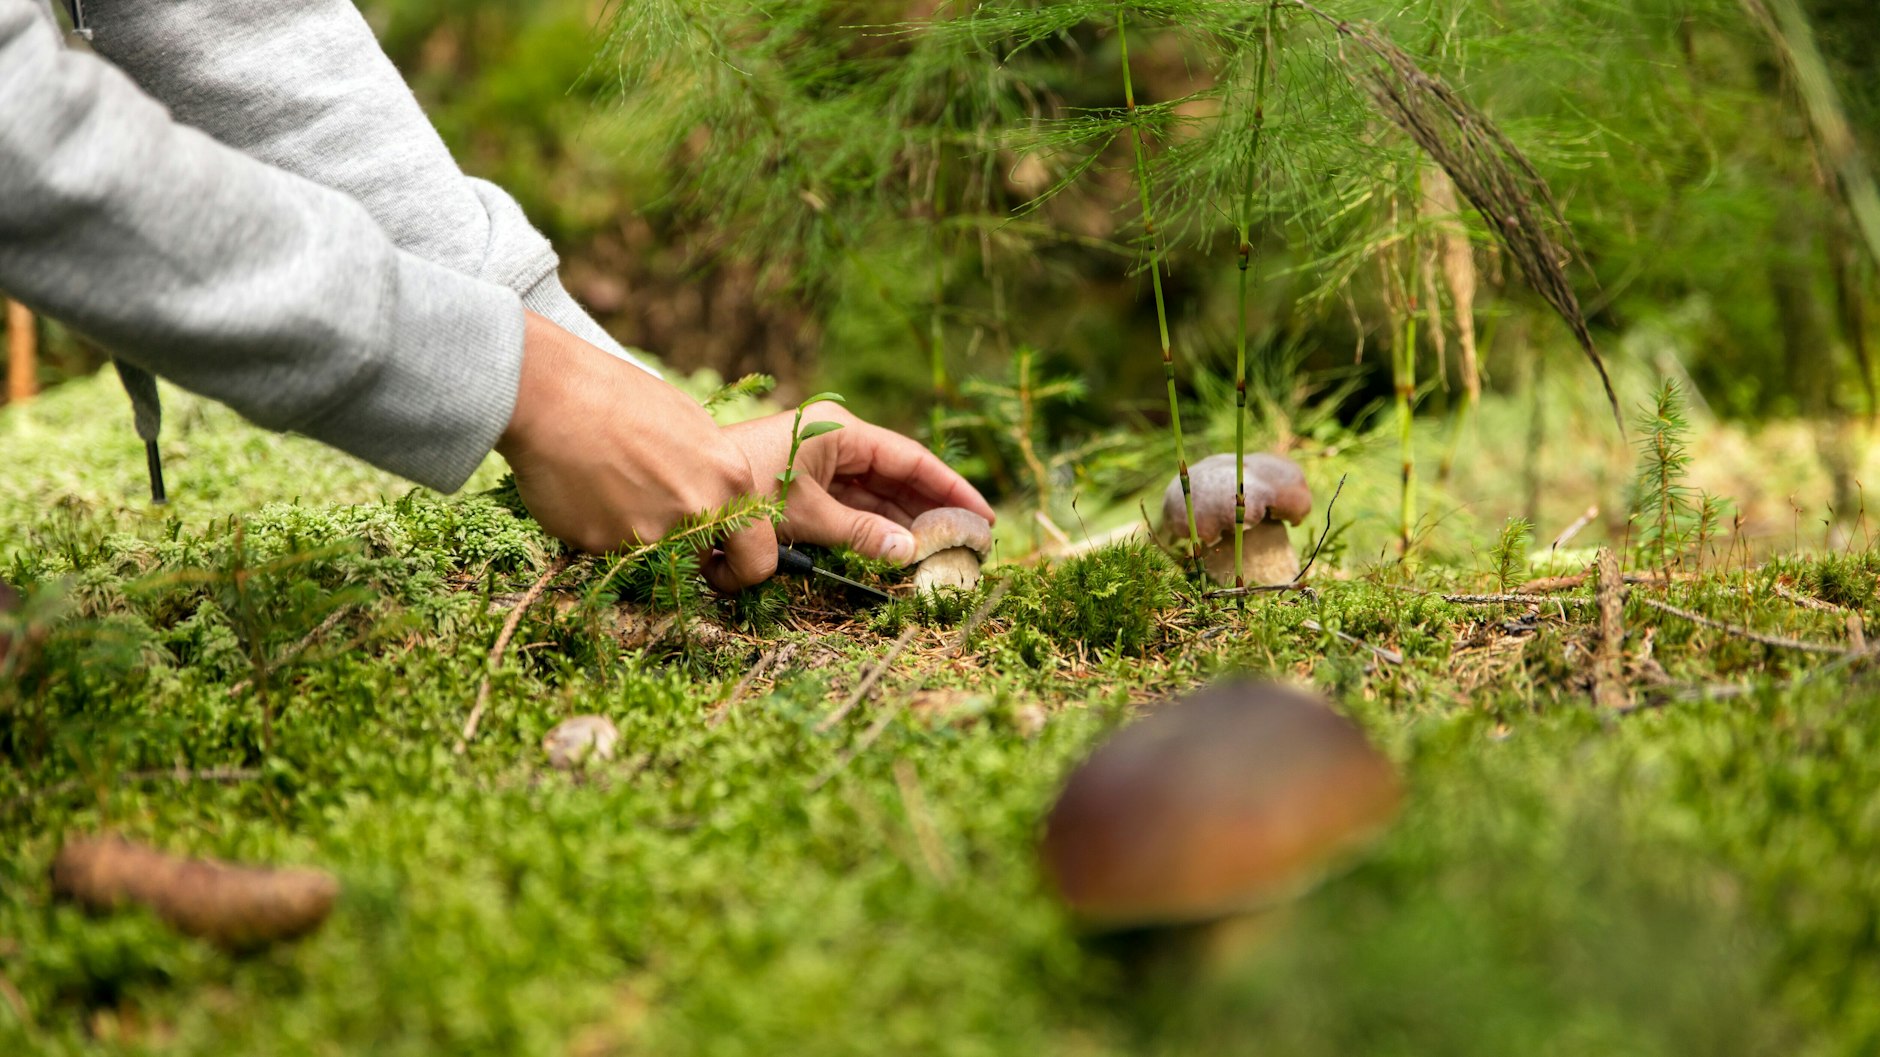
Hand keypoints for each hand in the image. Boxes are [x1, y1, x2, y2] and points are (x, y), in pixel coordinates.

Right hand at [497, 312, 777, 590]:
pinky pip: (608, 548)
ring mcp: (651, 533)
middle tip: (655, 517)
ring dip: (634, 532)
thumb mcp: (690, 428)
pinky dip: (596, 526)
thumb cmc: (620, 397)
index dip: (740, 567)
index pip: (759, 558)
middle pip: (703, 560)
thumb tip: (716, 504)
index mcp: (730, 480)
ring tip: (608, 483)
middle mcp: (698, 512)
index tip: (721, 564)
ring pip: (651, 555)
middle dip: (686, 553)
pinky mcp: (605, 544)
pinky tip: (582, 487)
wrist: (553, 394)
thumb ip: (710, 474)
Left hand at [724, 403, 994, 564]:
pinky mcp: (805, 487)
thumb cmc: (744, 489)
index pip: (911, 459)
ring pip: (875, 498)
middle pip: (898, 479)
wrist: (687, 487)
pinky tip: (898, 551)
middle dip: (931, 511)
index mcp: (842, 432)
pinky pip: (851, 509)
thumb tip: (910, 551)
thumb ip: (861, 533)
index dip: (949, 488)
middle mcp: (837, 443)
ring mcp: (821, 465)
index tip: (982, 515)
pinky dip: (873, 530)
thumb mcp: (807, 514)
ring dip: (903, 524)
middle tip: (968, 542)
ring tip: (940, 553)